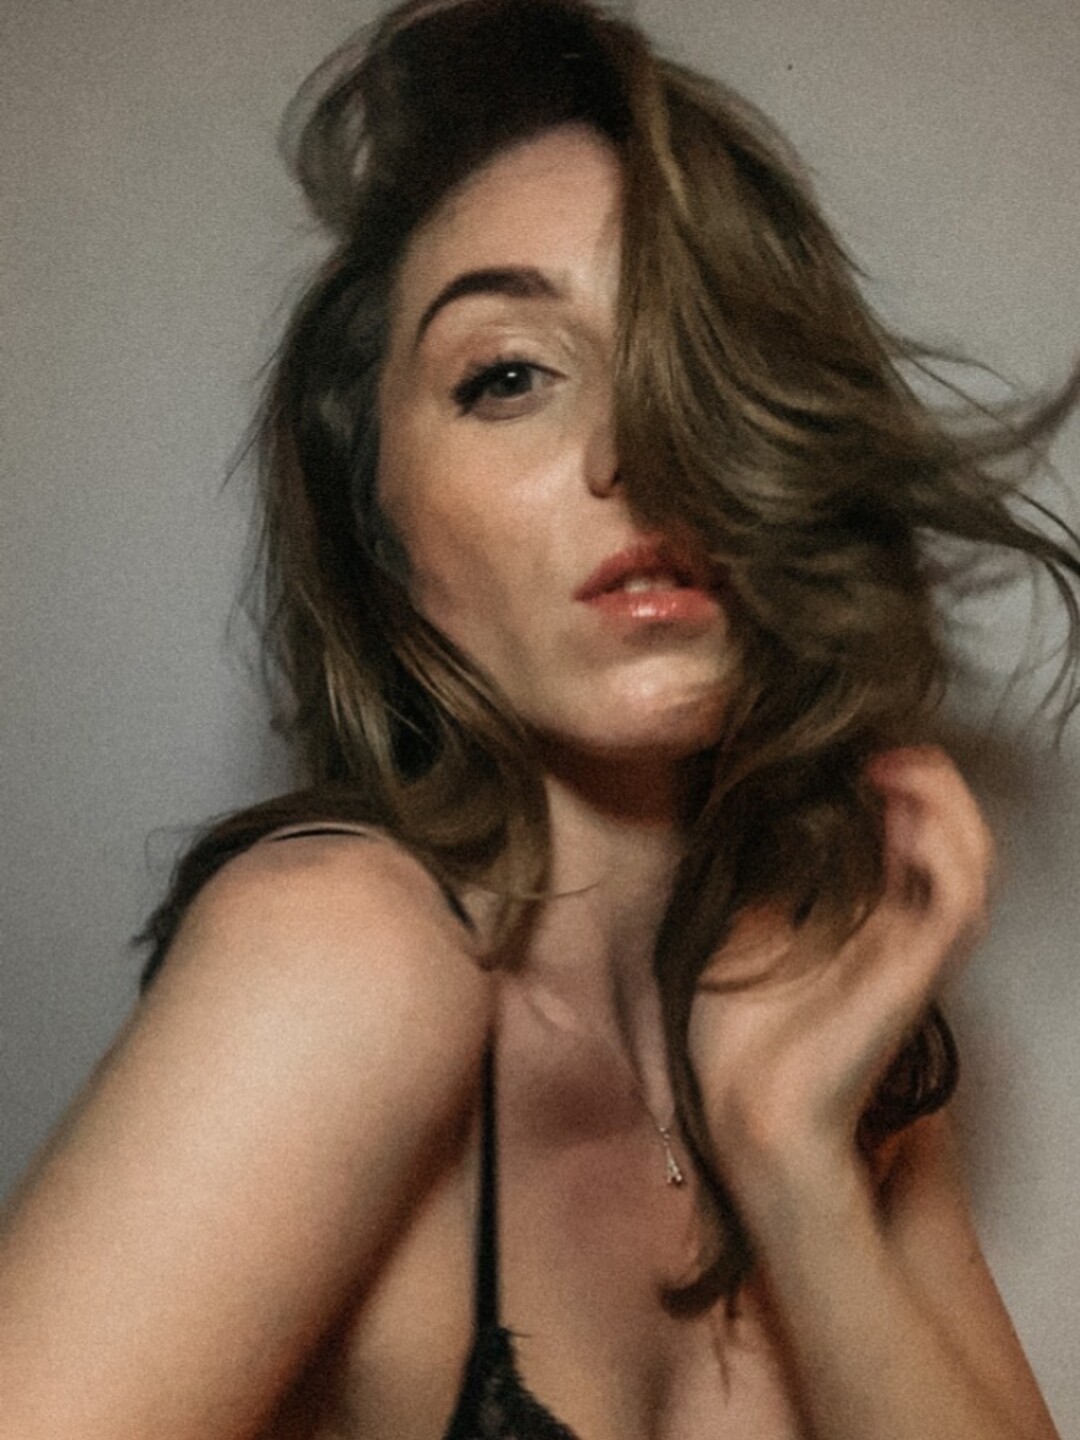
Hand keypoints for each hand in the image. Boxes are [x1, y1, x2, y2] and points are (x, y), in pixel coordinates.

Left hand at [687, 747, 991, 1196]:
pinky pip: (961, 895)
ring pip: (971, 859)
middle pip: (950, 839)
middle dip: (930, 781)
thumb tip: (752, 804)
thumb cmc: (736, 1032)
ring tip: (899, 760)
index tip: (853, 747)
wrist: (743, 1111)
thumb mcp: (740, 929)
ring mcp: (916, 951)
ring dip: (945, 799)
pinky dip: (946, 841)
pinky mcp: (920, 969)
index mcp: (867, 925)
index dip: (898, 787)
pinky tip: (904, 802)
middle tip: (884, 746)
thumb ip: (766, 876)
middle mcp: (902, 933)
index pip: (910, 840)